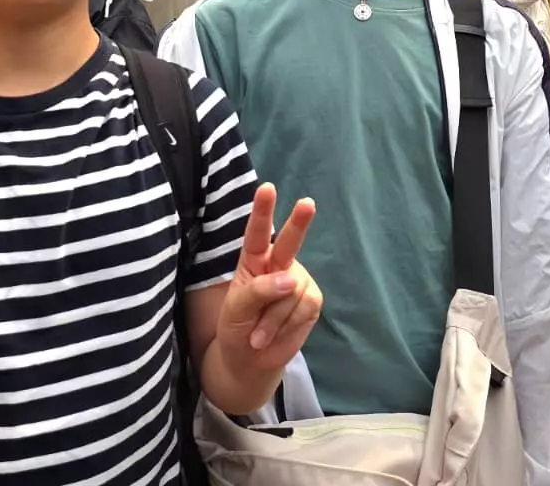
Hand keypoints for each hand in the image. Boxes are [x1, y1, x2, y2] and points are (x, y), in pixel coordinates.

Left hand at [215, 183, 321, 373]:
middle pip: (289, 242)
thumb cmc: (237, 326)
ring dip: (271, 319)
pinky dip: (285, 325)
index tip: (266, 188)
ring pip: (290, 292)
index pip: (256, 233)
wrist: (251, 360)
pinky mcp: (312, 300)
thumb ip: (259, 290)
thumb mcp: (236, 308)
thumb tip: (292, 281)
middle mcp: (279, 264)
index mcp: (253, 259)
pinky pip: (302, 306)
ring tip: (258, 334)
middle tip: (307, 203)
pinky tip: (274, 334)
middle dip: (298, 222)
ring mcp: (298, 280)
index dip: (262, 210)